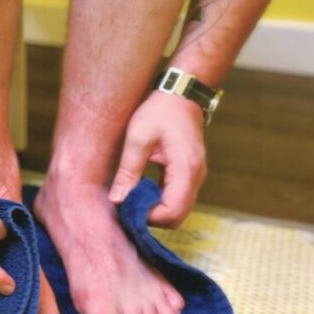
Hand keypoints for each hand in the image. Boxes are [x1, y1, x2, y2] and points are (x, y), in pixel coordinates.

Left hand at [108, 91, 207, 226]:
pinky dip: (160, 202)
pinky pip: (177, 198)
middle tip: (127, 207)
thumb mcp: (137, 138)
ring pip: (179, 210)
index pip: (172, 211)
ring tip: (132, 200)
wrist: (180, 95)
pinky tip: (141, 192)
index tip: (128, 209)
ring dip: (156, 212)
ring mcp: (195, 176)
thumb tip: (117, 200)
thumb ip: (128, 171)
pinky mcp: (190, 174)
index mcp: (186, 168)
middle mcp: (196, 176)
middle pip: (178, 216)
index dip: (150, 217)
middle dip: (153, 218)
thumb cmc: (159, 112)